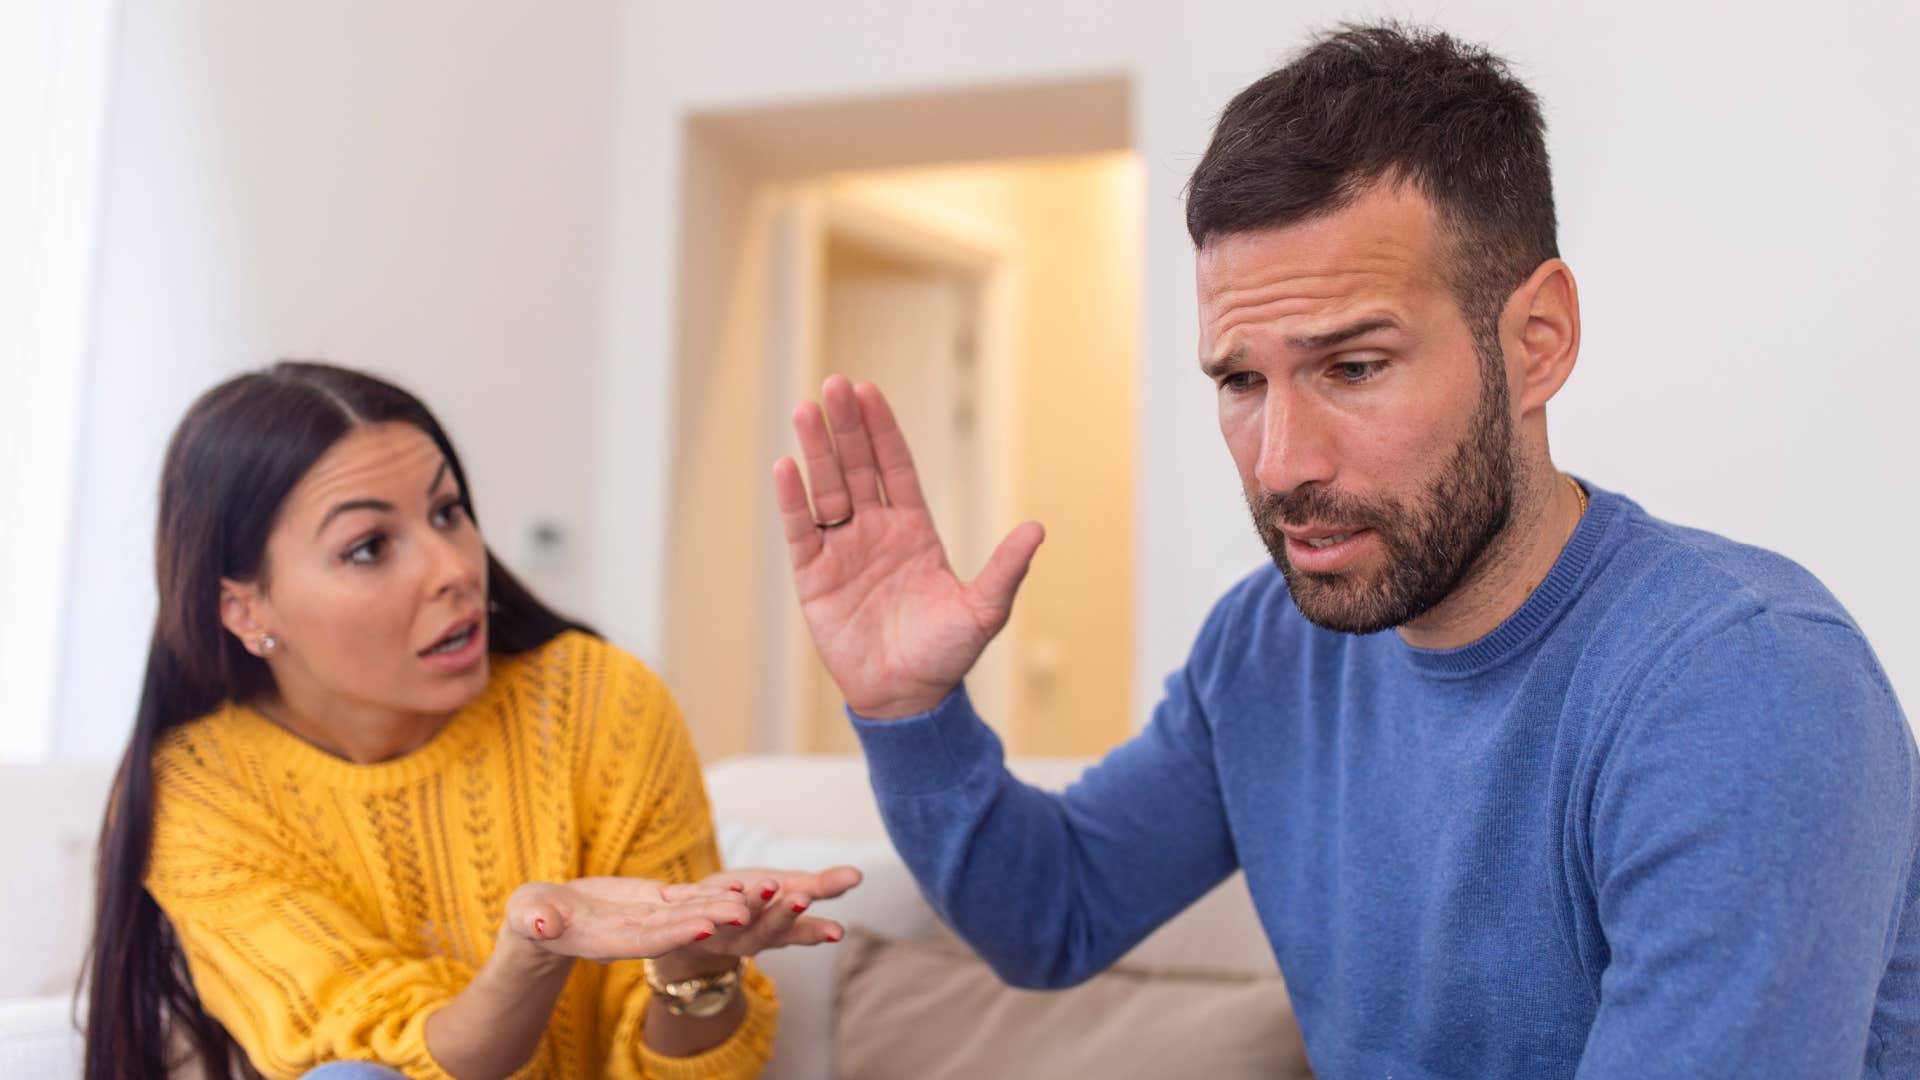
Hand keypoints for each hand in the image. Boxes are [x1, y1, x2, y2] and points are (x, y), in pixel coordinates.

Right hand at [503, 876, 750, 964]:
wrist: (546, 918)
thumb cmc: (532, 918)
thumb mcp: (528, 917)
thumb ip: (535, 922)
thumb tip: (543, 925)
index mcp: (605, 942)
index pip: (645, 940)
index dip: (675, 934)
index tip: (703, 927)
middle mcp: (635, 934)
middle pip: (677, 928)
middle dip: (710, 921)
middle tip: (745, 915)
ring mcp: (648, 919)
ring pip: (689, 912)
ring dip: (721, 907)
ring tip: (753, 899)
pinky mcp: (654, 901)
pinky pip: (687, 896)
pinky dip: (711, 892)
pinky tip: (739, 885)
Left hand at [650, 864, 864, 979]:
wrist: (701, 919)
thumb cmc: (755, 900)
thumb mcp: (791, 889)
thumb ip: (822, 886)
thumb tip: (859, 875)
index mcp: (782, 930)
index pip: (804, 933)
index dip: (819, 932)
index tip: (838, 932)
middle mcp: (757, 937)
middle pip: (774, 929)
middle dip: (787, 914)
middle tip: (802, 897)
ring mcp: (729, 933)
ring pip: (743, 922)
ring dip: (757, 903)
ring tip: (770, 884)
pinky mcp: (702, 924)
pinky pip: (711, 913)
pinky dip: (722, 899)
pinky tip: (732, 886)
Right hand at [773, 376, 1044, 718]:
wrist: (907, 699)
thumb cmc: (946, 654)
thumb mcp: (983, 610)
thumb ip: (1005, 569)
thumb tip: (1036, 529)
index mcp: (914, 531)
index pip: (895, 469)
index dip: (882, 431)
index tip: (869, 392)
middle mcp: (875, 532)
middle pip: (857, 468)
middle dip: (846, 427)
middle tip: (834, 385)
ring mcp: (843, 552)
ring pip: (826, 490)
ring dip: (817, 451)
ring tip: (807, 411)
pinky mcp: (814, 578)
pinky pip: (801, 531)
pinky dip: (793, 500)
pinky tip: (787, 466)